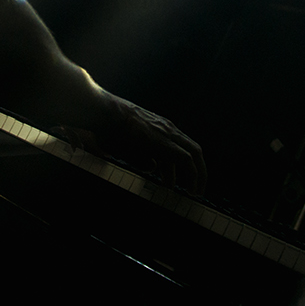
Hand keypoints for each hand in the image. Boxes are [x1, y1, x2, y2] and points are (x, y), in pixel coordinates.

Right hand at [79, 92, 206, 191]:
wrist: (105, 113)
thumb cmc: (110, 128)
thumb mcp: (128, 145)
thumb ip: (142, 157)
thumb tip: (152, 167)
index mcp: (160, 128)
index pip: (180, 147)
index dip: (183, 166)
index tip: (179, 181)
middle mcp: (168, 129)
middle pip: (193, 149)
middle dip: (199, 170)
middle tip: (197, 189)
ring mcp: (168, 133)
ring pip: (195, 153)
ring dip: (198, 174)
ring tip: (196, 192)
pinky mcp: (165, 141)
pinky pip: (186, 160)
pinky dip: (191, 175)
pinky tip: (188, 190)